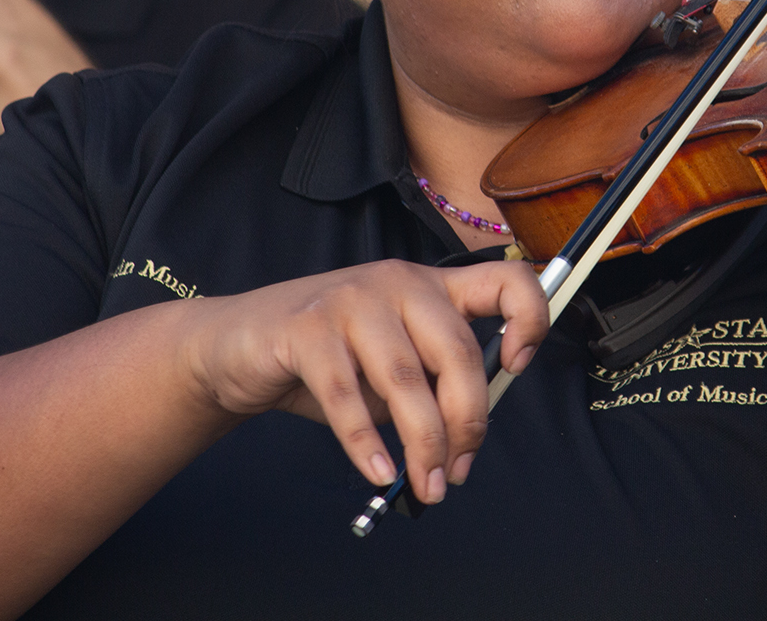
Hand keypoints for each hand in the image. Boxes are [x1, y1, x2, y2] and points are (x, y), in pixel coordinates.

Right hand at [183, 259, 548, 504]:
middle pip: (457, 350)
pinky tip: (379, 471)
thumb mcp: (391, 365)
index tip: (518, 366)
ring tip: (428, 486)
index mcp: (430, 285)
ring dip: (424, 444)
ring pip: (406, 379)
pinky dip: (367, 443)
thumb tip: (466, 441)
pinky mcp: (306, 328)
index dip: (529, 318)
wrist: (237, 345)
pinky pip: (347, 395)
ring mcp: (351, 300)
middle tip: (458, 472)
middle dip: (466, 423)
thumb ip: (431, 384)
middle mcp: (397, 283)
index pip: (505, 280)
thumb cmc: (327, 359)